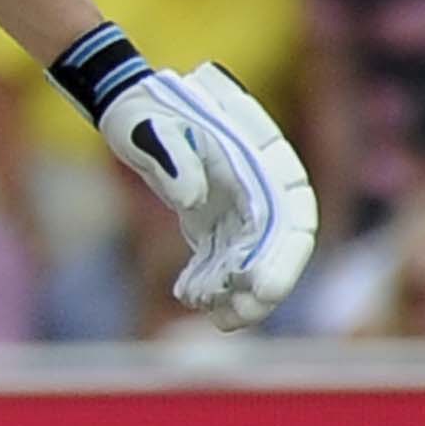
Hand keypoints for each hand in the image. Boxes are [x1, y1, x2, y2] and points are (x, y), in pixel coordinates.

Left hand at [102, 62, 318, 330]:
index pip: (291, 212)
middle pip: (277, 244)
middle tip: (235, 319)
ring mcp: (238, 204)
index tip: (263, 286)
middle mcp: (259, 184)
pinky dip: (210, 281)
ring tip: (211, 314)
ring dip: (235, 292)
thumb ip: (172, 157)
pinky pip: (222, 258)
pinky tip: (189, 296)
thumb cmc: (144, 111)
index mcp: (259, 156)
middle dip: (262, 286)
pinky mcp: (215, 219)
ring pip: (250, 258)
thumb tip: (192, 199)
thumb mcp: (149, 125)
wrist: (133, 106)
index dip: (283, 253)